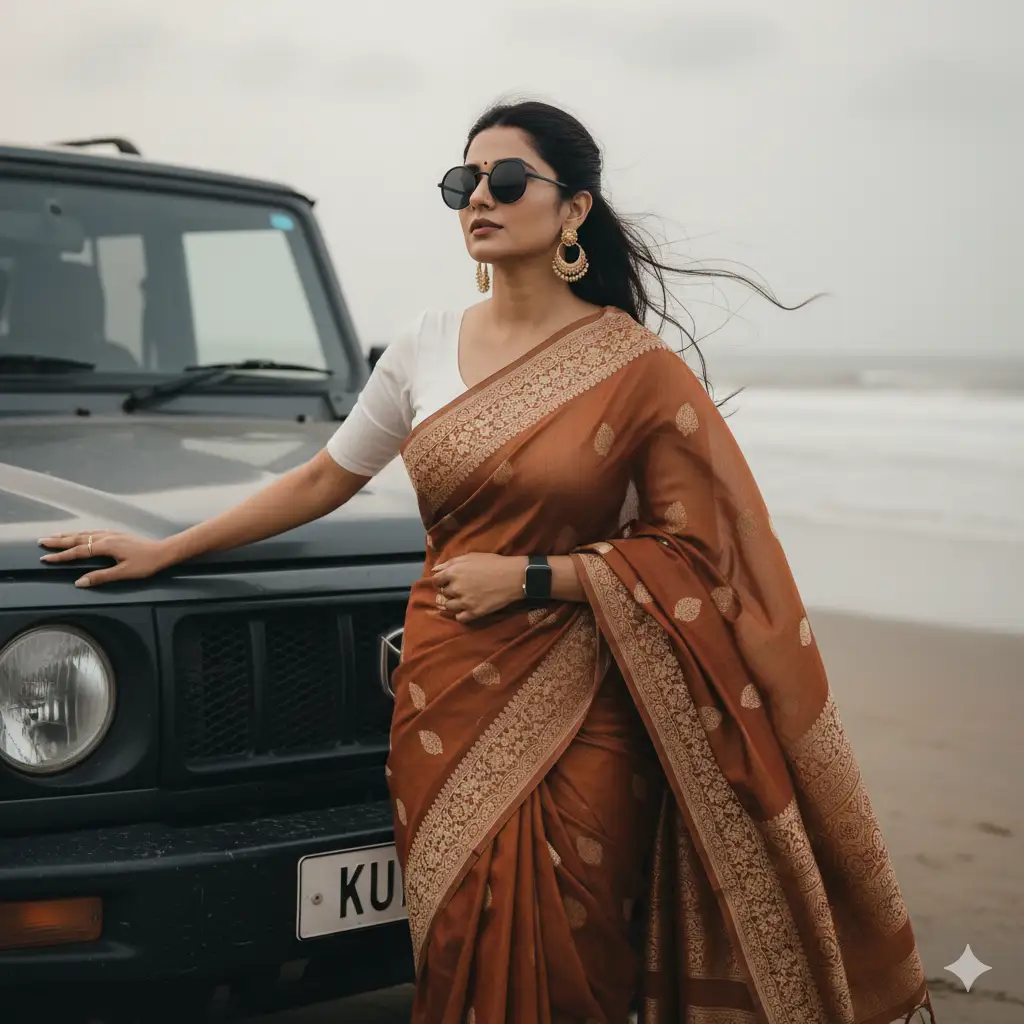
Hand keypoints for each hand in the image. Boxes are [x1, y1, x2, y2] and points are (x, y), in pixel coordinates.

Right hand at [38, 531, 169, 587]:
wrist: (164, 552)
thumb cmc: (146, 563)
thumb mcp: (124, 573)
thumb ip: (101, 577)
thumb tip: (80, 582)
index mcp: (106, 546)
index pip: (78, 551)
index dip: (61, 556)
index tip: (45, 559)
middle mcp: (107, 537)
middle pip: (78, 538)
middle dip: (59, 541)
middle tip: (41, 541)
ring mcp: (112, 534)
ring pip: (85, 533)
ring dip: (68, 535)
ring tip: (54, 536)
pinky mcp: (117, 535)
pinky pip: (93, 532)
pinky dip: (81, 533)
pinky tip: (80, 534)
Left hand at [431, 553, 526, 623]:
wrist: (513, 577)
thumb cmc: (493, 563)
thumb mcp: (470, 556)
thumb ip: (450, 562)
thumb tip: (435, 569)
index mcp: (453, 573)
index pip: (436, 581)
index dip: (440, 582)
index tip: (446, 582)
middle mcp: (455, 588)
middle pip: (443, 594)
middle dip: (449, 591)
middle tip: (460, 589)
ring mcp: (464, 602)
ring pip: (449, 607)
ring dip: (453, 603)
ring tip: (463, 599)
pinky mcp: (474, 612)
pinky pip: (460, 618)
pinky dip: (461, 615)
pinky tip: (467, 609)